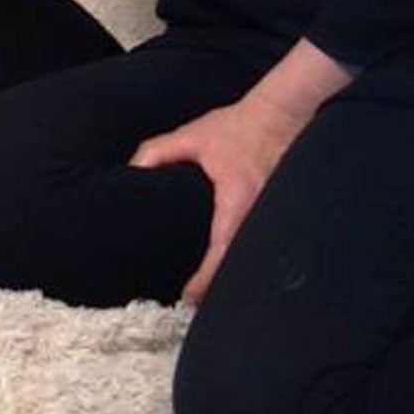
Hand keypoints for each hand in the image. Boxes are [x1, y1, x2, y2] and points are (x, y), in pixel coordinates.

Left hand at [129, 39, 354, 303]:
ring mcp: (275, 216)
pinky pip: (261, 243)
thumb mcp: (192, 135)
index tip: (188, 297)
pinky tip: (231, 262)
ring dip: (233, 273)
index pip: (221, 252)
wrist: (282, 113)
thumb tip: (131, 171)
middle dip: (219, 286)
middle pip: (240, 264)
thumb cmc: (237, 126)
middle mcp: (262, 214)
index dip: (204, 281)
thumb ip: (158, 151)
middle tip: (194, 299)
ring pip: (253, 257)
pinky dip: (245, 256)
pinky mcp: (280, 213)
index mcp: (238, 198)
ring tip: (209, 288)